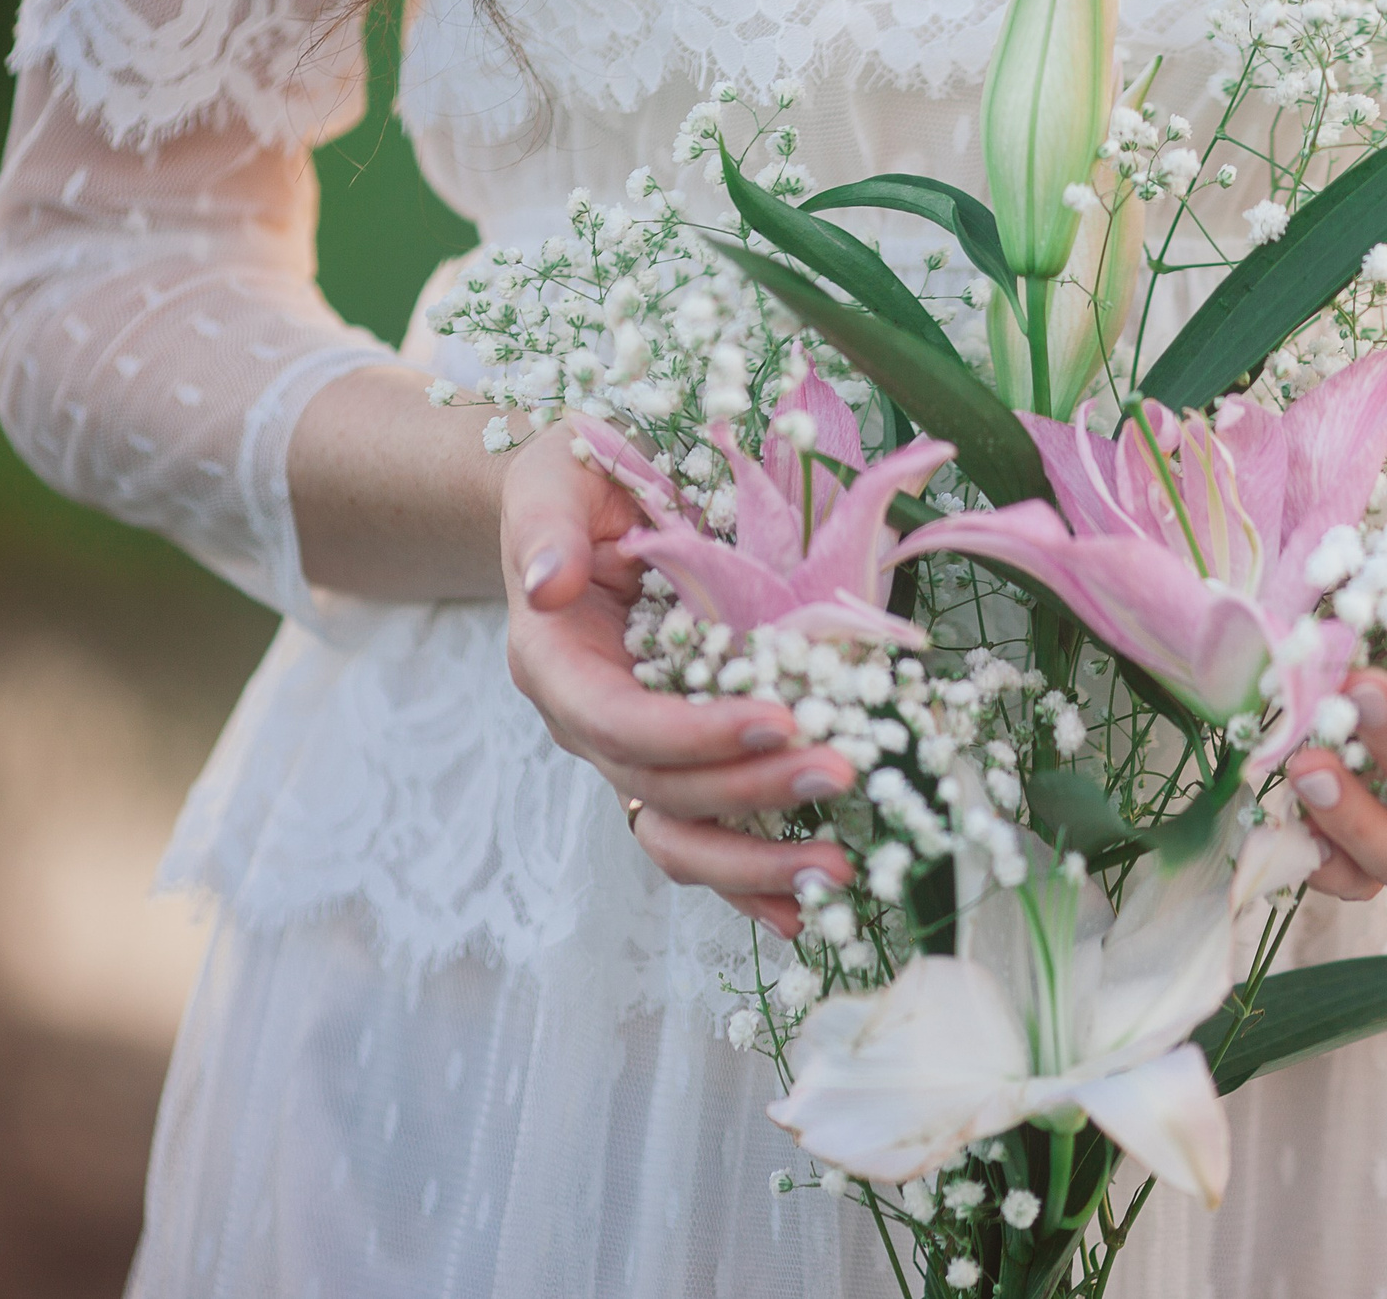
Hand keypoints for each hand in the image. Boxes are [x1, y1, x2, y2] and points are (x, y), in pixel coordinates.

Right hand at [499, 420, 856, 938]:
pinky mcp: (684, 761)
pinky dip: (755, 880)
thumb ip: (546, 526)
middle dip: (750, 794)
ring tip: (838, 870)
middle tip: (840, 772)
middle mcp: (594, 722)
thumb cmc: (578, 481)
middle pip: (661, 790)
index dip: (692, 735)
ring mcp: (639, 751)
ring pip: (681, 837)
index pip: (618, 722)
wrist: (592, 504)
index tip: (776, 721)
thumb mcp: (555, 477)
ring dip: (757, 862)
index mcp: (557, 661)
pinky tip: (812, 908)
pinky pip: (710, 837)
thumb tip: (549, 581)